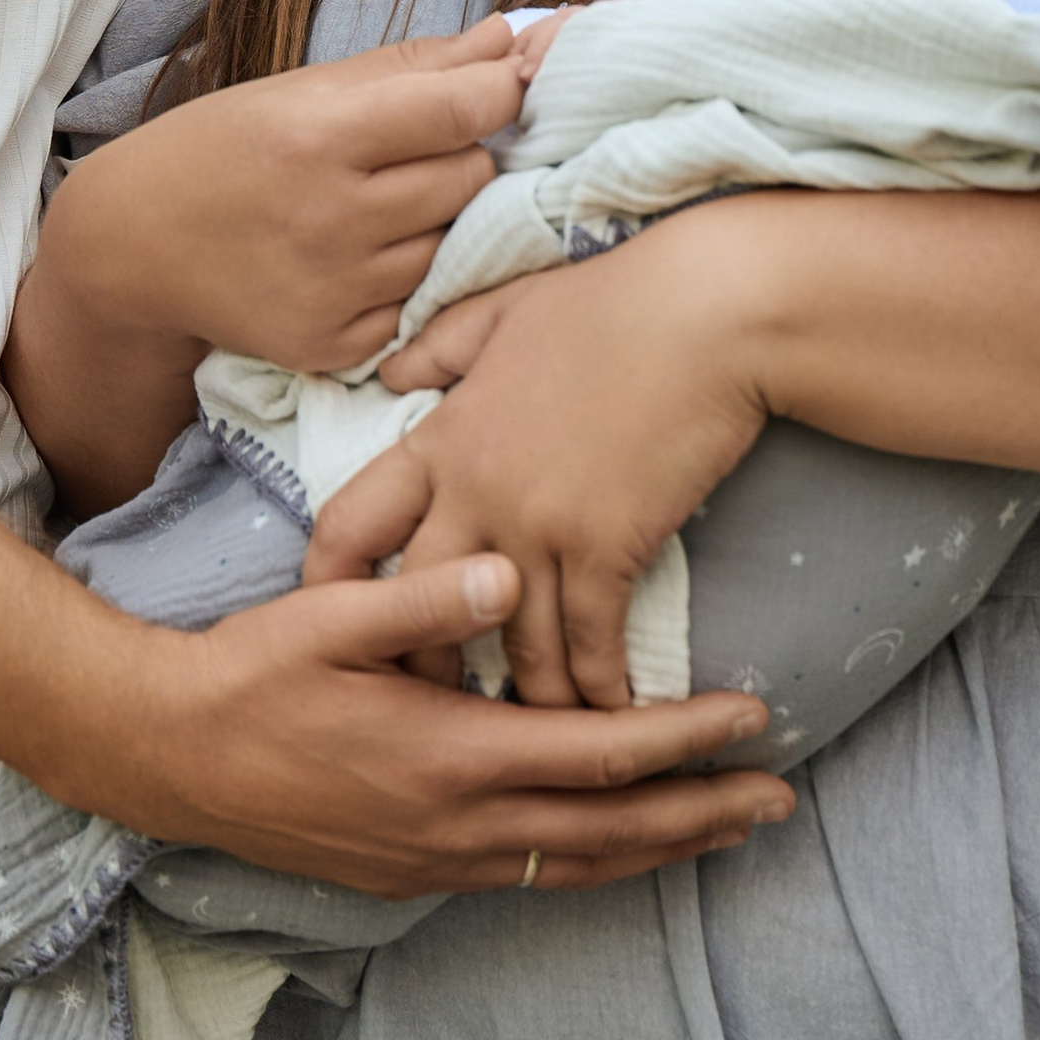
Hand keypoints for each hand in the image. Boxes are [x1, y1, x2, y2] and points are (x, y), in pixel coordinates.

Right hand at [45, 19, 529, 378]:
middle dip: (460, 158)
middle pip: (471, 178)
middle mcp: (332, 218)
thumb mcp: (302, 89)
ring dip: (436, 222)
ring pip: (454, 244)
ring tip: (376, 207)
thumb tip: (514, 37)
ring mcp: (335, 291)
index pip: (464, 110)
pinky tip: (355, 259)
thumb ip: (416, 65)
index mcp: (320, 136)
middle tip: (412, 154)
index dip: (500, 92)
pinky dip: (402, 280)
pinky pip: (417, 303)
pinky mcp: (334, 346)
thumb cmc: (222, 149)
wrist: (133, 245)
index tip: (500, 87)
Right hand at [49, 551, 794, 895]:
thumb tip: (512, 570)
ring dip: (657, 849)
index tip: (754, 716)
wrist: (165, 757)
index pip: (599, 753)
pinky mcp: (411, 875)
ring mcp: (434, 861)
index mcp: (448, 754)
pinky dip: (591, 865)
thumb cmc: (247, 674)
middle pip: (610, 830)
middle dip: (702, 814)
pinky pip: (529, 880)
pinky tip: (617, 848)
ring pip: (575, 868)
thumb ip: (423, 597)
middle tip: (779, 800)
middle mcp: (455, 824)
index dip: (686, 739)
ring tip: (724, 831)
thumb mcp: (327, 616)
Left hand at [308, 206, 775, 711]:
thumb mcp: (504, 311)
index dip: (331, 588)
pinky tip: (613, 715)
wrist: (708, 311)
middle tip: (441, 714)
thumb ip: (439, 347)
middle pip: (418, 613)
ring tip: (537, 736)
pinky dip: (599, 691)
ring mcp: (537, 524)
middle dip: (427, 672)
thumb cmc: (613, 302)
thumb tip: (390, 369)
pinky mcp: (606, 547)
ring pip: (511, 647)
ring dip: (528, 699)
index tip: (343, 627)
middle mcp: (474, 492)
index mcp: (440, 437)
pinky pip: (588, 647)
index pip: (348, 526)